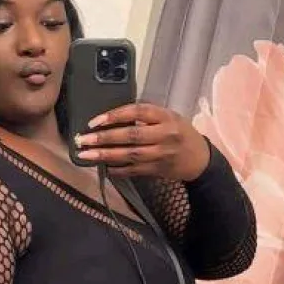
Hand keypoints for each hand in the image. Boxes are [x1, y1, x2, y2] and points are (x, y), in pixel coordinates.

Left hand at [75, 102, 210, 181]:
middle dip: (104, 138)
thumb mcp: (169, 117)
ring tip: (86, 155)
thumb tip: (114, 117)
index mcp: (166, 117)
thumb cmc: (181, 133)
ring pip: (129, 155)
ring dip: (106, 155)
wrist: (200, 159)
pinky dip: (118, 170)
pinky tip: (104, 168)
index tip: (95, 121)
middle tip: (83, 140)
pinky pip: (134, 170)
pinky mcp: (157, 170)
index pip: (137, 112)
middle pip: (130, 136)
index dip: (115, 115)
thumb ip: (147, 116)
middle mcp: (164, 135)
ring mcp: (161, 154)